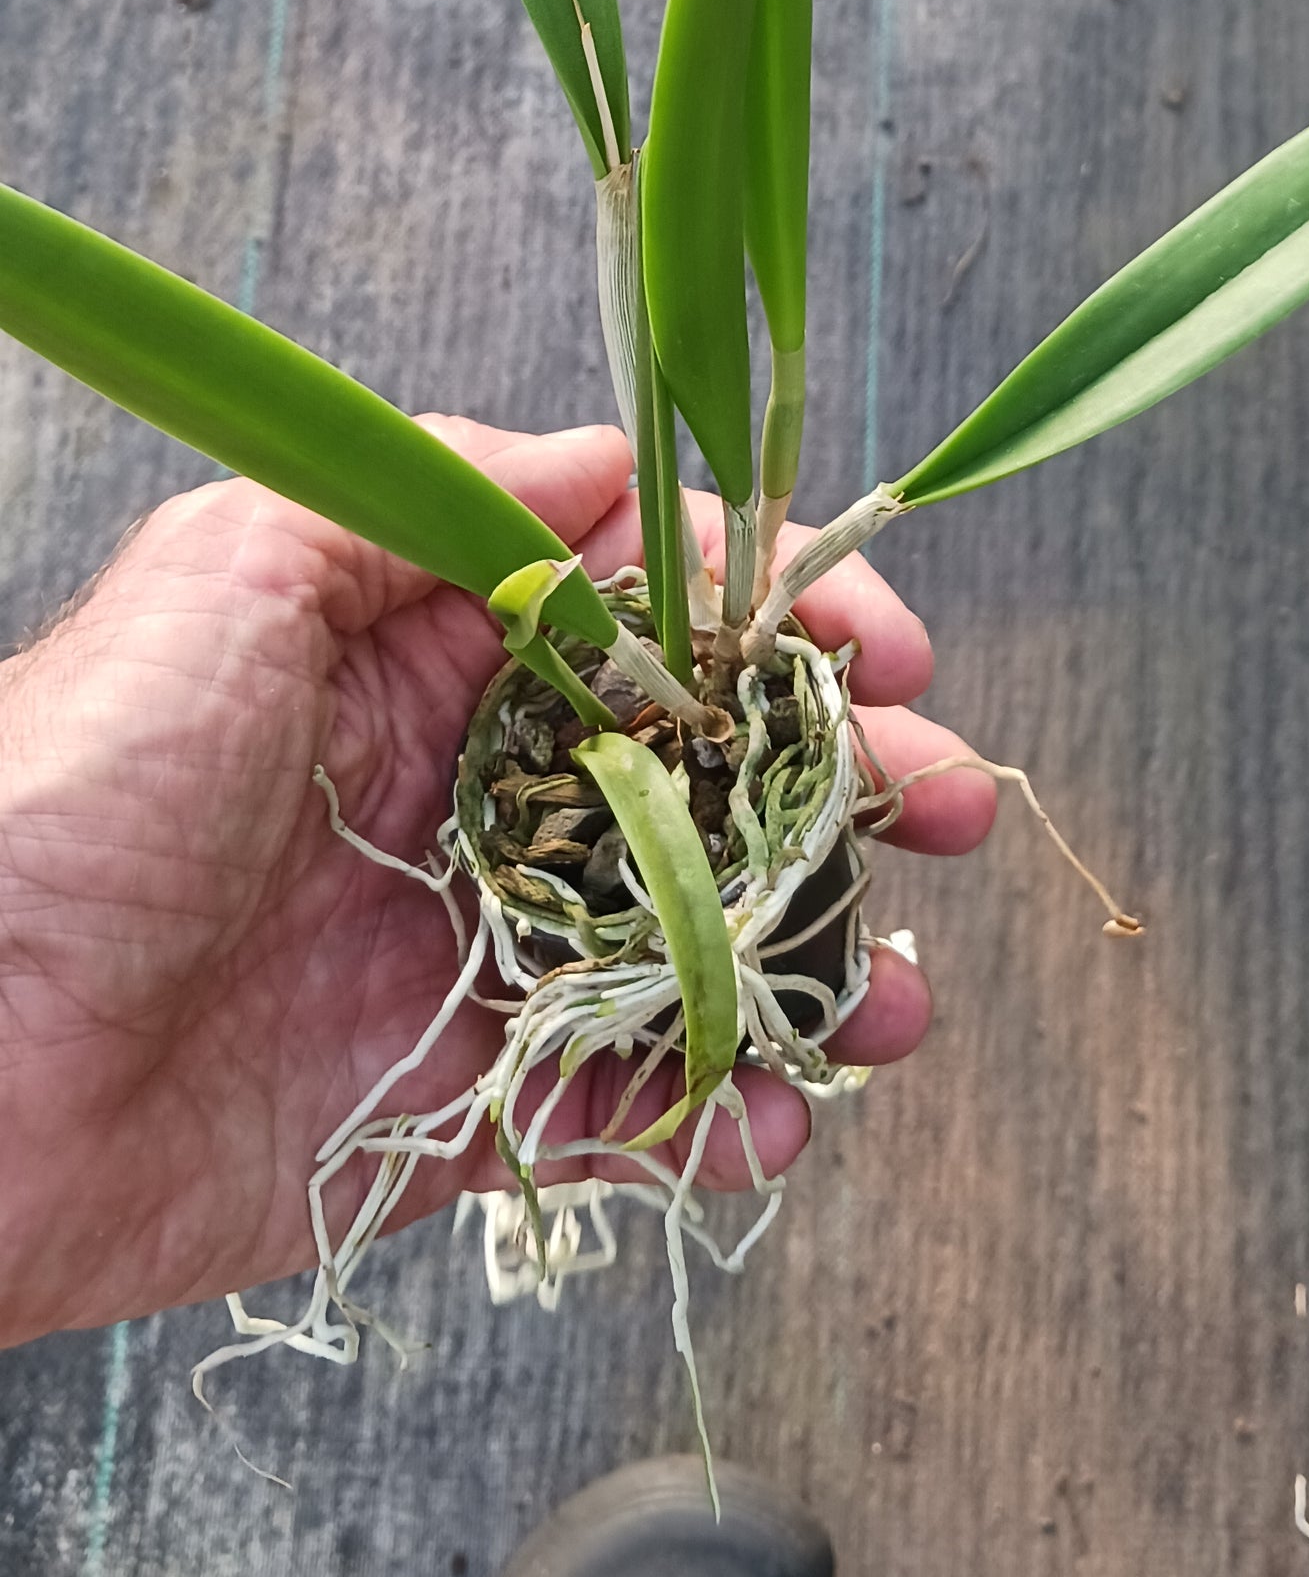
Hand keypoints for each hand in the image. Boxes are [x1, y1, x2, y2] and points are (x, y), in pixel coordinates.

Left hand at [0, 423, 994, 1343]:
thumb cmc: (66, 787)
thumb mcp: (235, 568)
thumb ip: (432, 498)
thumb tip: (606, 458)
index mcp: (420, 649)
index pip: (650, 609)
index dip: (783, 622)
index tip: (887, 653)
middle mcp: (462, 792)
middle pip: (708, 777)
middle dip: (847, 786)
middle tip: (952, 809)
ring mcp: (465, 952)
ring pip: (689, 946)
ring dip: (811, 964)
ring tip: (893, 1004)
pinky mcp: (444, 1109)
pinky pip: (614, 1109)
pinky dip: (715, 1117)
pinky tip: (770, 1117)